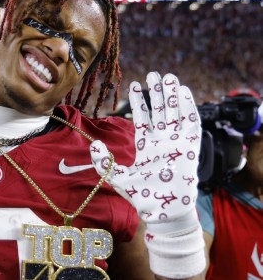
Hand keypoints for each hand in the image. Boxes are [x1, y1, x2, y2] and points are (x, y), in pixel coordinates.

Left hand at [91, 72, 200, 231]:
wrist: (162, 211)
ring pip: (175, 112)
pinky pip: (191, 122)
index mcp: (146, 146)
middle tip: (154, 73)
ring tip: (167, 76)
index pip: (143, 117)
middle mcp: (162, 141)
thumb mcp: (115, 177)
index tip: (135, 84)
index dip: (139, 101)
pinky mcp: (190, 147)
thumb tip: (92, 144)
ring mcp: (177, 143)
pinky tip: (183, 91)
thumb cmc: (141, 197)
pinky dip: (188, 107)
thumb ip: (102, 161)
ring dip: (172, 95)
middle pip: (161, 110)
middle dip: (157, 92)